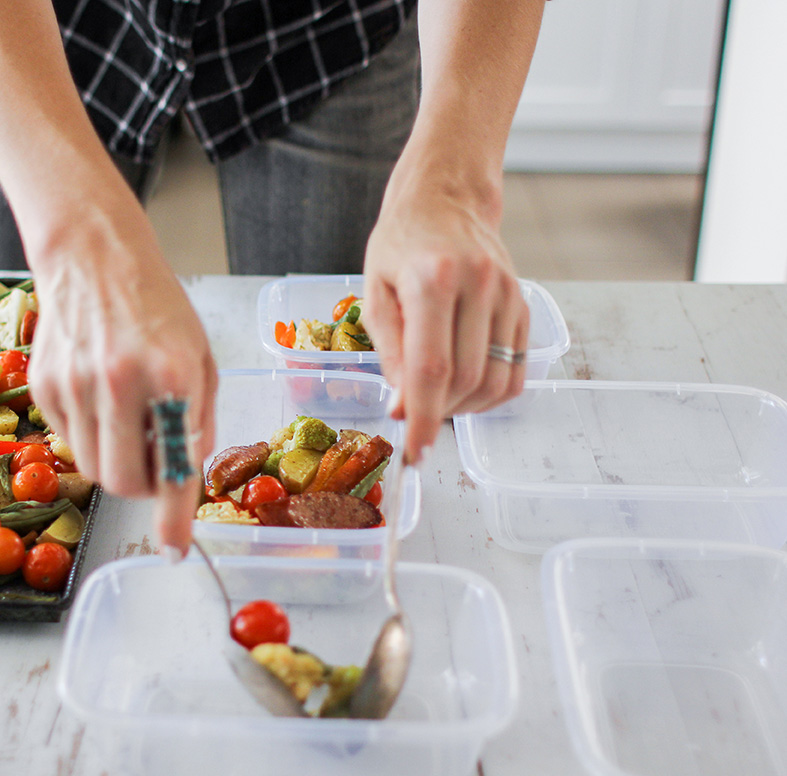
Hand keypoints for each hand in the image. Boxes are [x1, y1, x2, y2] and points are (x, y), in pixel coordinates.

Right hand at [24, 197, 217, 558]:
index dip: (172, 518)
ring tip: (127, 418)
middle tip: (154, 463)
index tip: (174, 549)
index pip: (172, 466)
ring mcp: (74, 385)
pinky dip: (88, 433)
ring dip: (114, 461)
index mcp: (170, 375)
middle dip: (142, 488)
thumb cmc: (157, 305)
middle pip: (122, 482)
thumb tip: (187, 474)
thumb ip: (197, 419)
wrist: (93, 256)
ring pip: (91, 467)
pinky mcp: (44, 387)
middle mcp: (119, 383)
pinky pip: (67, 439)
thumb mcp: (200, 357)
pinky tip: (99, 396)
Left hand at [361, 164, 527, 462]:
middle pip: (466, 380)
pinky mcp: (524, 305)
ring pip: (495, 381)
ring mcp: (508, 295)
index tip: (415, 452)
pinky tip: (463, 390)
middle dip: (439, 413)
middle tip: (414, 418)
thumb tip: (403, 405)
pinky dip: (489, 394)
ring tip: (437, 401)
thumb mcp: (375, 290)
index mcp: (433, 279)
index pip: (431, 369)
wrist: (446, 198)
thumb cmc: (400, 243)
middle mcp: (479, 285)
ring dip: (465, 407)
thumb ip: (388, 349)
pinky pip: (515, 370)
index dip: (424, 418)